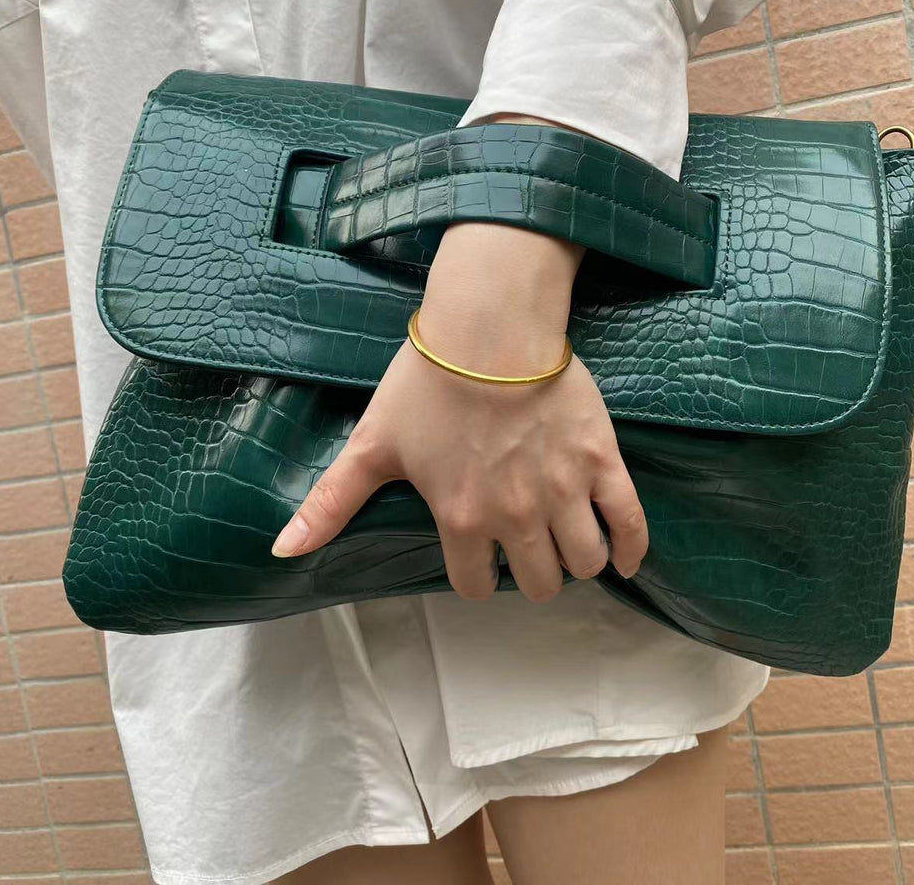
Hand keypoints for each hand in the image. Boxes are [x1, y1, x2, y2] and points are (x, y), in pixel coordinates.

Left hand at [270, 114, 649, 602]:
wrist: (489, 328)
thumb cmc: (427, 383)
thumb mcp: (372, 444)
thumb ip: (330, 504)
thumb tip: (281, 551)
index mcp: (460, 517)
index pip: (475, 585)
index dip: (478, 577)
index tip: (482, 560)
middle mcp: (514, 516)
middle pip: (538, 582)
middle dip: (533, 575)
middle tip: (529, 551)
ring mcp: (563, 492)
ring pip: (584, 562)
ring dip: (578, 563)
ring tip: (571, 548)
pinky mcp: (600, 463)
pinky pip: (630, 523)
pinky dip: (632, 549)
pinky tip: (627, 559)